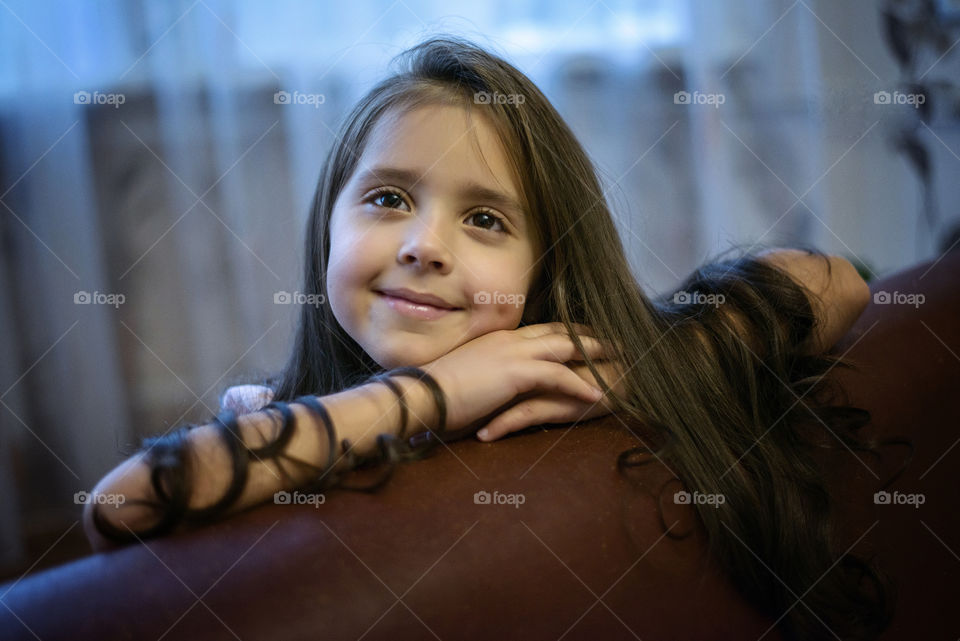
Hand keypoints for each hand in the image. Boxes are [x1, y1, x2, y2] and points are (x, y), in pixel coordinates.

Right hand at [421, 322, 609, 436]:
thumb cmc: (435, 392)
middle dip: (589, 335)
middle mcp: (509, 338)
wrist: (421, 395)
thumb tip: (495, 382)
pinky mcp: (517, 372)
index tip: (588, 334)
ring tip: (619, 363)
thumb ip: (486, 372)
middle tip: (615, 340)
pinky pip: (559, 375)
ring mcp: (514, 352)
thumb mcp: (466, 374)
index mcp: (497, 338)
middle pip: (559, 331)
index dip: (567, 331)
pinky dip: (581, 384)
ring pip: (566, 347)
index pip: (541, 329)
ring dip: (595, 354)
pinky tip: (597, 395)